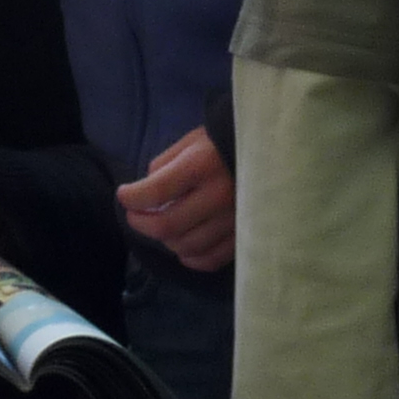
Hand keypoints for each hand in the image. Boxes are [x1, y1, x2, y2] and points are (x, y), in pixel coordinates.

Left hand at [118, 125, 234, 271]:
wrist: (273, 150)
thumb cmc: (225, 141)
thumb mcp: (193, 140)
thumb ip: (166, 164)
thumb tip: (147, 190)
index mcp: (202, 165)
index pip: (155, 191)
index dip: (131, 197)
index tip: (124, 195)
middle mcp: (218, 195)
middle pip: (167, 225)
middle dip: (141, 223)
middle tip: (135, 215)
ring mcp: (234, 219)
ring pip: (187, 246)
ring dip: (166, 240)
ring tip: (161, 227)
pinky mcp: (245, 234)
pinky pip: (212, 258)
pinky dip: (191, 258)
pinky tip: (182, 248)